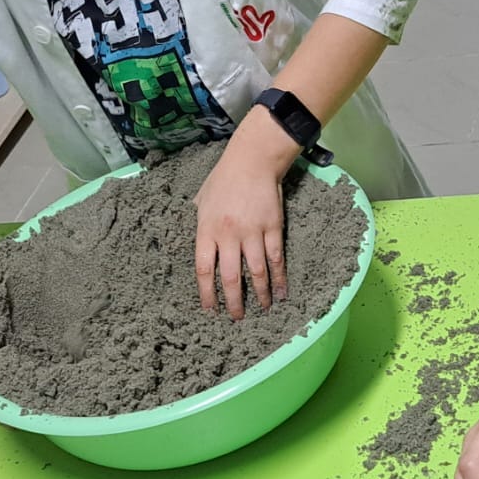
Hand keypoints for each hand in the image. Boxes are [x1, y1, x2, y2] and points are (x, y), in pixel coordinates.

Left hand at [195, 111, 298, 319]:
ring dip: (259, 294)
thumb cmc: (224, 178)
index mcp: (206, 230)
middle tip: (237, 318)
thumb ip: (198, 223)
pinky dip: (279, 279)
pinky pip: (276, 259)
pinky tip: (281, 292)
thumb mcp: (202, 200)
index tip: (210, 310)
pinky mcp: (273, 228)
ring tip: (262, 310)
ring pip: (255, 272)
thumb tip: (197, 239)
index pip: (203, 270)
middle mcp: (228, 235)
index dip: (206, 294)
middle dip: (233, 302)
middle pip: (230, 277)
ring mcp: (252, 232)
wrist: (252, 160)